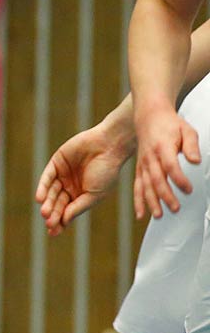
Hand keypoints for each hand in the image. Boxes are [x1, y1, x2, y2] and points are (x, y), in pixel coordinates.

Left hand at [35, 116, 132, 235]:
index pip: (67, 211)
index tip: (53, 232)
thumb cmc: (107, 170)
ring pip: (51, 192)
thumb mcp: (95, 194)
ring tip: (45, 212)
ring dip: (47, 202)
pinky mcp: (57, 163)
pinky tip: (40, 198)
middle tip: (49, 223)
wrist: (110, 145)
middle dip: (53, 213)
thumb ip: (78, 207)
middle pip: (58, 203)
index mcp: (81, 195)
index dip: (60, 222)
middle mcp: (70, 186)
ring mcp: (63, 174)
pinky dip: (43, 187)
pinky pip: (47, 177)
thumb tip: (63, 221)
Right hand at [132, 104, 200, 219]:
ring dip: (151, 202)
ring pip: (145, 186)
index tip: (188, 189)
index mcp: (162, 147)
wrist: (149, 117)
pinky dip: (138, 201)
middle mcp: (150, 158)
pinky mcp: (139, 169)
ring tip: (159, 215)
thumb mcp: (187, 130)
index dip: (179, 179)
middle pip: (156, 180)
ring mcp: (142, 164)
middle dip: (165, 196)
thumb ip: (192, 146)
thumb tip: (195, 161)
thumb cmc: (171, 124)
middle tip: (175, 208)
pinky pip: (137, 187)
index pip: (170, 166)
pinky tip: (141, 214)